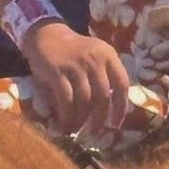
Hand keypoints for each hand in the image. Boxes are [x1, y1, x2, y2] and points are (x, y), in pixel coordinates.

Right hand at [22, 21, 130, 136]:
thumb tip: (111, 111)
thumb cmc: (74, 52)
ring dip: (80, 120)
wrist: (46, 35)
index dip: (121, 107)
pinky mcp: (57, 72)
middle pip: (103, 96)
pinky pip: (66, 100)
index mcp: (108, 54)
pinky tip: (64, 124)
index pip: (122, 83)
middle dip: (99, 119)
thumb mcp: (94, 56)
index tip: (115, 124)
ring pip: (84, 101)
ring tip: (76, 130)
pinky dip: (66, 115)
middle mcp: (94, 59)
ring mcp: (75, 65)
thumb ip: (105, 76)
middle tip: (94, 133)